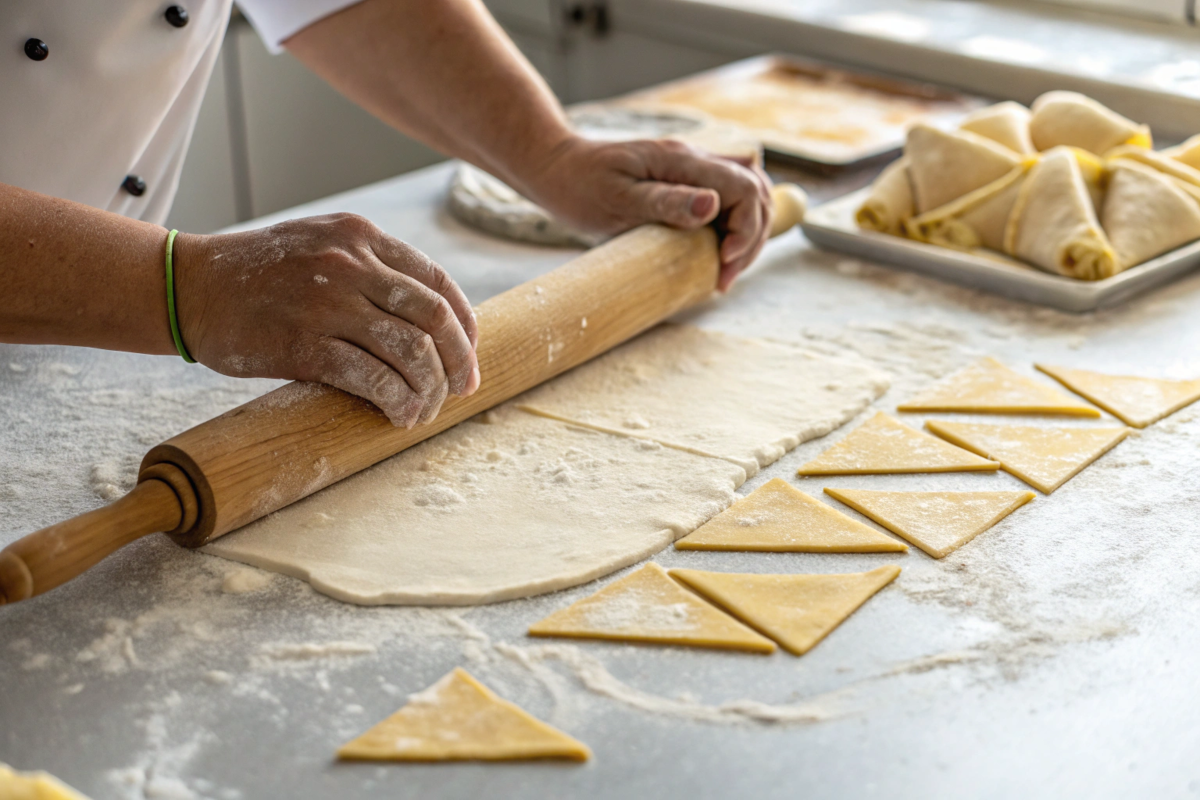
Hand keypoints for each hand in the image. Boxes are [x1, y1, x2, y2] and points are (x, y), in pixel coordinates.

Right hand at [172, 213, 479, 427]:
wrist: (191, 287)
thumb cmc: (260, 274)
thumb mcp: (322, 243)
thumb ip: (371, 266)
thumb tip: (430, 316)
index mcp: (361, 236)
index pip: (438, 282)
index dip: (465, 324)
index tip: (469, 354)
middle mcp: (350, 264)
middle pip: (435, 318)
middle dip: (458, 360)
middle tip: (463, 389)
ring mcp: (328, 303)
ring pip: (411, 351)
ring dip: (430, 388)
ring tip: (425, 409)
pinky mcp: (304, 345)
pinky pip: (372, 378)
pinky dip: (397, 402)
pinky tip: (399, 416)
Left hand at [523, 136, 773, 290]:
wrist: (556, 168)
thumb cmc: (579, 185)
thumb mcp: (618, 199)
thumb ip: (666, 201)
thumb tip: (712, 205)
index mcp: (682, 160)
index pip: (745, 188)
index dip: (747, 230)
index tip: (723, 265)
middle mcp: (694, 159)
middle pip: (756, 191)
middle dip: (753, 237)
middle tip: (724, 277)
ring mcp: (692, 169)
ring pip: (748, 194)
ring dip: (748, 233)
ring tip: (724, 271)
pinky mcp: (686, 182)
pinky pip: (728, 198)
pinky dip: (734, 226)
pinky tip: (719, 251)